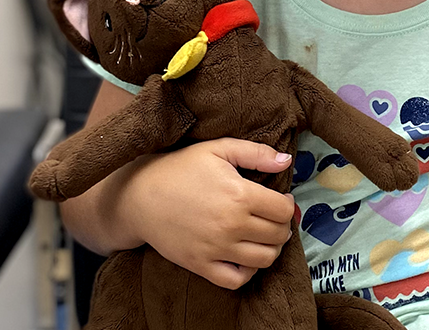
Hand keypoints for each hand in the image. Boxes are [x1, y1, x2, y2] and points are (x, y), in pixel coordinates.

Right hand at [119, 138, 295, 289]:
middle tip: (274, 219)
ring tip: (264, 237)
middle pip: (277, 235)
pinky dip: (248, 272)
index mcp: (239, 195)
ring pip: (264, 260)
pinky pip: (236, 280)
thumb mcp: (218, 149)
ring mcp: (216, 248)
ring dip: (272, 249)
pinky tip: (245, 256)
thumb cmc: (180, 169)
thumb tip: (286, 161)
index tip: (281, 201)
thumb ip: (256, 153)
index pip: (283, 210)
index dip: (287, 205)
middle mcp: (231, 225)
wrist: (140, 196)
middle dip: (283, 227)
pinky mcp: (201, 265)